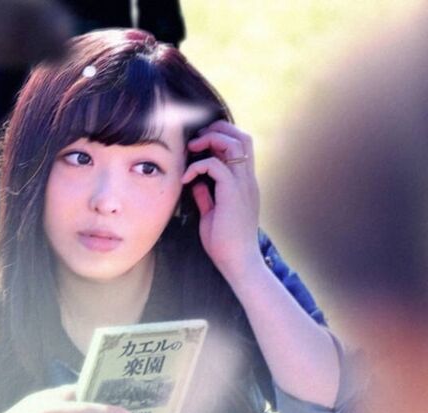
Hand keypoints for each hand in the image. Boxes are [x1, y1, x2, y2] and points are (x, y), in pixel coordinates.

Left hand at [182, 121, 261, 281]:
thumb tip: (196, 184)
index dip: (221, 138)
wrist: (237, 262)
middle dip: (218, 130)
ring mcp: (243, 185)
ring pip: (234, 143)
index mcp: (245, 184)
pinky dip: (198, 166)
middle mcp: (248, 180)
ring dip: (210, 140)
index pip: (241, 147)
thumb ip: (206, 197)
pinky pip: (216, 165)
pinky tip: (185, 179)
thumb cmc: (225, 243)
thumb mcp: (212, 215)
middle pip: (242, 137)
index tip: (199, 146)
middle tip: (196, 139)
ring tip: (191, 149)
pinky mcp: (233, 193)